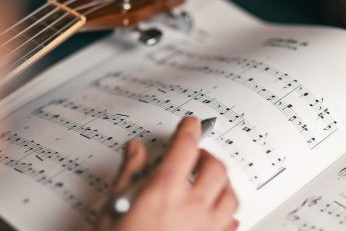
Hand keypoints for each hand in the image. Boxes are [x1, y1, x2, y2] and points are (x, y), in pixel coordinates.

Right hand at [98, 117, 238, 230]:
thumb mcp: (114, 207)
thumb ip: (128, 173)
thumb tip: (135, 150)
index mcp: (164, 192)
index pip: (185, 148)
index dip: (189, 130)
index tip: (191, 124)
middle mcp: (191, 208)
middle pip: (215, 168)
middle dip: (207, 156)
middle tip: (196, 156)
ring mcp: (205, 229)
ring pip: (230, 195)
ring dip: (221, 183)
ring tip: (208, 182)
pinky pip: (231, 224)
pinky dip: (226, 212)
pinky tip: (215, 213)